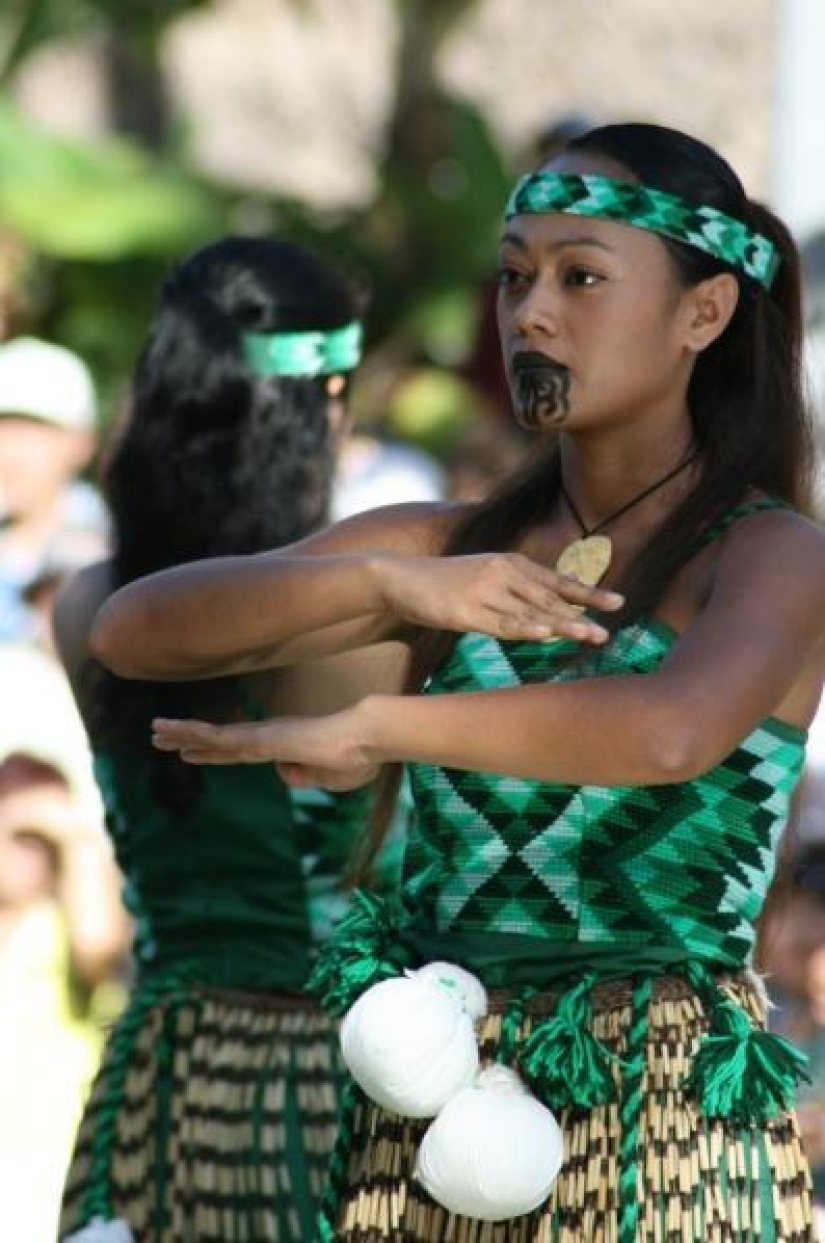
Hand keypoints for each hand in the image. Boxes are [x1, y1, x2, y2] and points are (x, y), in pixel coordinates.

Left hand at [152, 706, 380, 790]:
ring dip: (183, 733)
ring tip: (155, 730)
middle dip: (189, 738)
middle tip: (159, 735)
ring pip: (214, 736)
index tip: (188, 751)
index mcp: (283, 744)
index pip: (238, 750)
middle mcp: (267, 736)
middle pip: (218, 740)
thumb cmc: (359, 757)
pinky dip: (196, 734)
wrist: (367, 739)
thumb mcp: (330, 779)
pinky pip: (221, 737)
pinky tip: (176, 735)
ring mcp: (263, 736)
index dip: (211, 750)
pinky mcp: (261, 738)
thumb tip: (281, 772)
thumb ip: (304, 776)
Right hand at [374, 551, 621, 643]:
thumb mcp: (485, 578)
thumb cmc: (445, 584)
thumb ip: (516, 592)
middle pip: (549, 597)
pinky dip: (524, 628)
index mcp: (511, 563)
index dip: (588, 593)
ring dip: (562, 625)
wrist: (400, 578)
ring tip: (589, 636)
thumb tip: (548, 614)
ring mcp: (484, 591)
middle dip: (582, 614)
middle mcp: (502, 573)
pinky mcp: (465, 610)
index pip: (557, 580)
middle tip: (609, 630)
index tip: (618, 603)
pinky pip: (499, 623)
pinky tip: (544, 634)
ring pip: (529, 611)